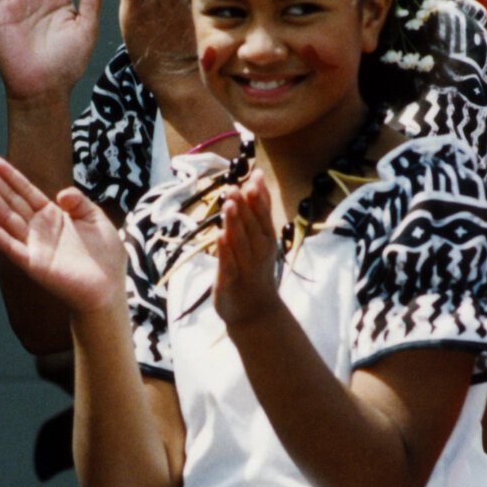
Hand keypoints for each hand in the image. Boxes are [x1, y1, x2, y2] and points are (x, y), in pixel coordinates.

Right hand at [0, 154, 125, 313]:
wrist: (109, 288)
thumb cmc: (106, 255)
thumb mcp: (95, 218)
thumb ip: (79, 202)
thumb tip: (61, 193)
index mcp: (53, 215)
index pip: (26, 191)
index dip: (10, 176)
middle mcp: (39, 228)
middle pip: (11, 200)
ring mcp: (33, 245)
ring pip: (6, 218)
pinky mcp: (33, 263)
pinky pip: (10, 245)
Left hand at [213, 167, 281, 326]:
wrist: (255, 311)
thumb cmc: (255, 268)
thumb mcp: (262, 236)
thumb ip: (259, 208)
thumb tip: (257, 175)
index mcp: (266, 239)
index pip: (264, 214)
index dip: (259, 196)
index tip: (254, 176)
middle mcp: (259, 251)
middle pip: (251, 226)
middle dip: (245, 206)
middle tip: (236, 187)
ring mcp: (245, 267)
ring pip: (240, 242)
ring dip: (234, 223)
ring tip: (229, 204)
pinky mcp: (230, 281)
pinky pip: (228, 264)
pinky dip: (224, 251)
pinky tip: (220, 236)